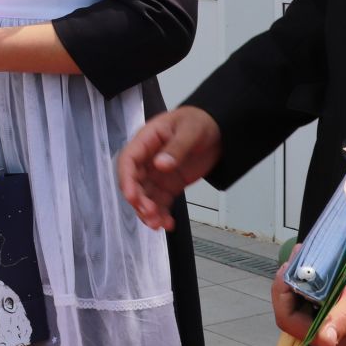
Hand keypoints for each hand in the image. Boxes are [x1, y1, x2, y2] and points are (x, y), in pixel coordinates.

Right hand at [117, 106, 222, 230]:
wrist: (218, 130)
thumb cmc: (200, 121)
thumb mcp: (190, 130)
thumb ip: (176, 148)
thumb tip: (160, 165)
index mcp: (147, 140)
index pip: (128, 160)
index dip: (127, 180)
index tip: (132, 197)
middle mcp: (147, 159)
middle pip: (134, 183)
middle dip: (139, 201)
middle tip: (151, 214)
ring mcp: (157, 174)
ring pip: (145, 196)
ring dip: (148, 212)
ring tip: (159, 224)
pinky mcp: (168, 185)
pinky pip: (160, 202)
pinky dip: (162, 214)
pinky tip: (168, 224)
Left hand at [272, 252, 345, 345]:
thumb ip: (341, 319)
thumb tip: (326, 341)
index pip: (288, 320)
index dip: (282, 293)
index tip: (288, 267)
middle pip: (290, 312)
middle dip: (288, 283)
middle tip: (295, 257)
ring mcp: (325, 334)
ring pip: (295, 306)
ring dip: (294, 282)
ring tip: (301, 256)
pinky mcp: (327, 322)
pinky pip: (305, 304)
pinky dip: (303, 286)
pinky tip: (308, 268)